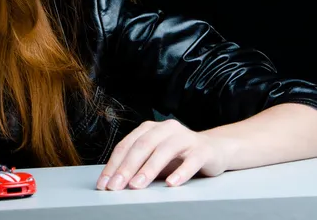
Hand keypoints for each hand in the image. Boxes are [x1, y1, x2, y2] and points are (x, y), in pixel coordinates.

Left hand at [96, 119, 229, 189]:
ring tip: (137, 185)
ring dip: (148, 169)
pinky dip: (180, 172)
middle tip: (116, 186)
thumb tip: (113, 182)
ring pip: (164, 151)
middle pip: (142, 146)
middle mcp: (165, 129)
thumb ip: (136, 165)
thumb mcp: (153, 158)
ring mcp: (185, 137)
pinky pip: (191, 161)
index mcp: (149, 129)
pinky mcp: (202, 150)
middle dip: (126, 168)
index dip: (113, 164)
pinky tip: (171, 184)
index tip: (104, 183)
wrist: (213, 151)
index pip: (126, 145)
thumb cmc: (177, 156)